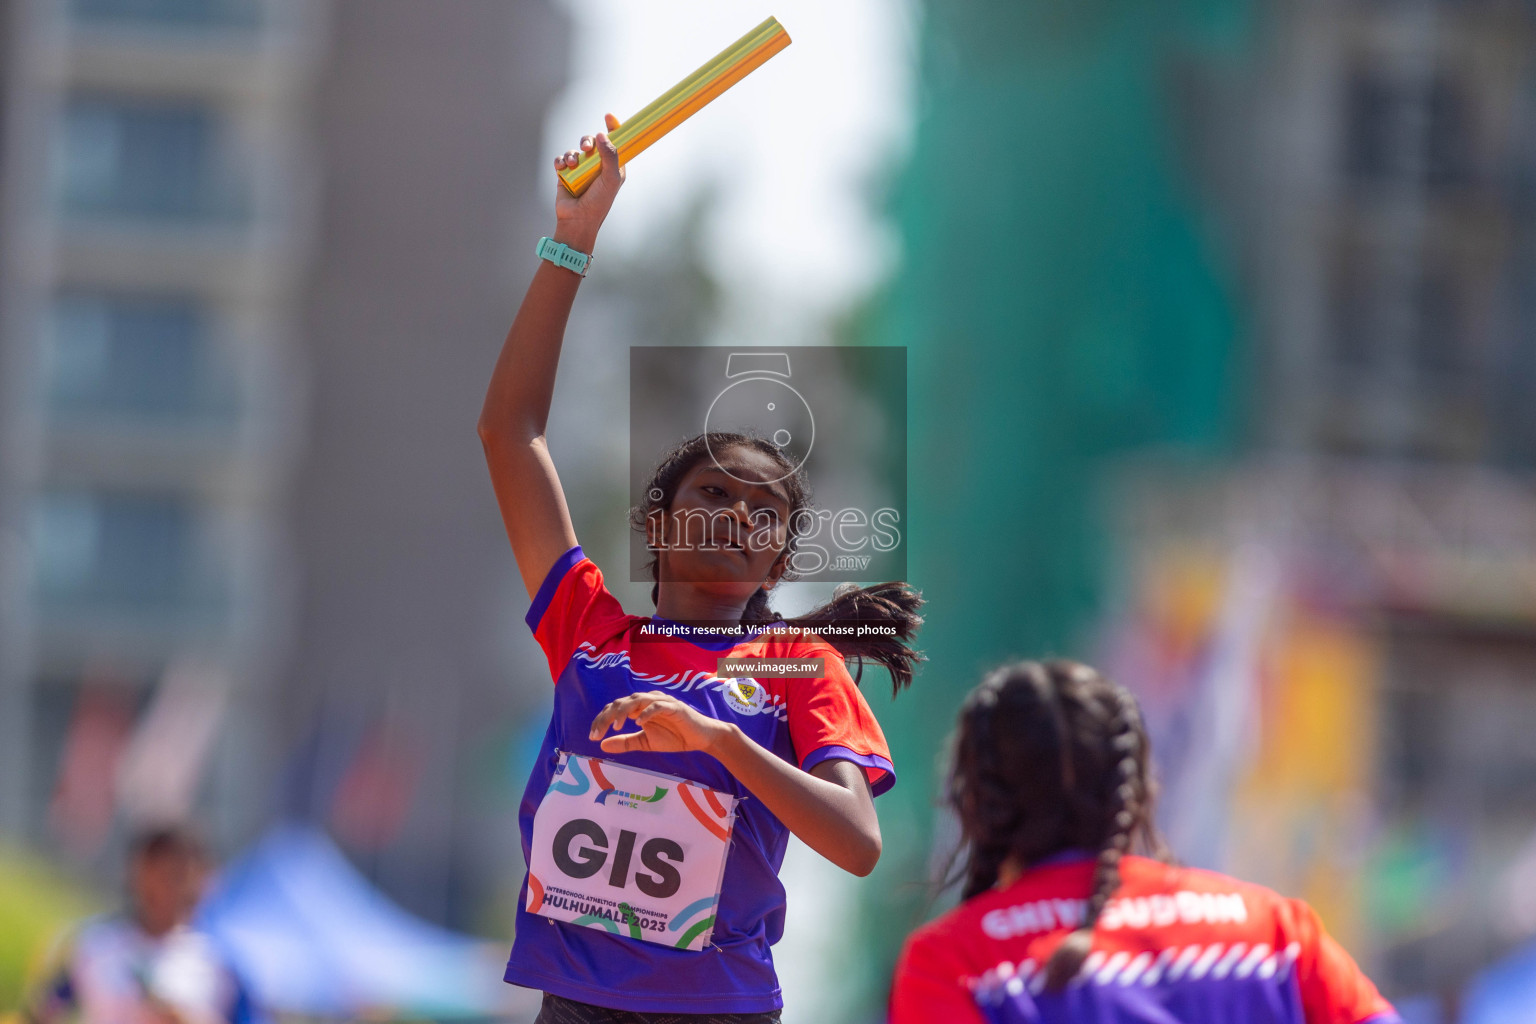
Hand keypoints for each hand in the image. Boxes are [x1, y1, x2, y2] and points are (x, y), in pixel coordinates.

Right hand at [553, 113, 623, 250]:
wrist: (578, 220)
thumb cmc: (599, 203)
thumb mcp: (611, 178)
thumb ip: (610, 155)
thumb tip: (602, 134)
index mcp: (612, 167)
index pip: (614, 143)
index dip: (613, 128)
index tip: (608, 117)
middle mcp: (597, 166)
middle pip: (592, 142)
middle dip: (588, 141)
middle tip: (587, 148)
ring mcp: (580, 170)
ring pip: (575, 150)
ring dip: (572, 154)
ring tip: (572, 164)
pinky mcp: (566, 174)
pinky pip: (561, 159)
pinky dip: (561, 161)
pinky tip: (562, 168)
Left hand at [589, 691, 729, 754]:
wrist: (700, 738)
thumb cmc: (674, 737)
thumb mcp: (645, 743)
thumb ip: (625, 743)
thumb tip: (602, 746)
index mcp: (638, 708)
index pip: (614, 708)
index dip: (601, 720)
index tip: (592, 737)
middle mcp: (647, 701)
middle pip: (621, 702)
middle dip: (607, 717)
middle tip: (597, 734)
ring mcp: (660, 702)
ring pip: (637, 700)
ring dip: (624, 711)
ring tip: (616, 726)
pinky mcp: (674, 707)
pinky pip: (657, 706)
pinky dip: (647, 713)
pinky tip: (638, 724)